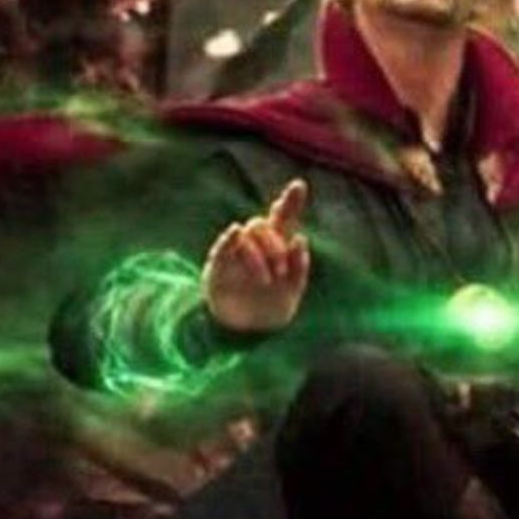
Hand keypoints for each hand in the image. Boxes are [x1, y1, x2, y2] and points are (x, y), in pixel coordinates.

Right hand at [203, 179, 310, 332]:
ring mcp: (236, 253)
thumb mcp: (293, 290)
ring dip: (259, 254)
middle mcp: (256, 245)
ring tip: (267, 280)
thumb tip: (299, 239)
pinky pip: (222, 246)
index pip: (283, 218)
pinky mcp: (219, 266)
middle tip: (281, 271)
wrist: (247, 332)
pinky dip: (230, 238)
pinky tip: (235, 232)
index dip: (291, 201)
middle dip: (276, 246)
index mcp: (277, 246)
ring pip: (247, 235)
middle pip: (263, 225)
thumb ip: (299, 266)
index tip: (299, 185)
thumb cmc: (273, 306)